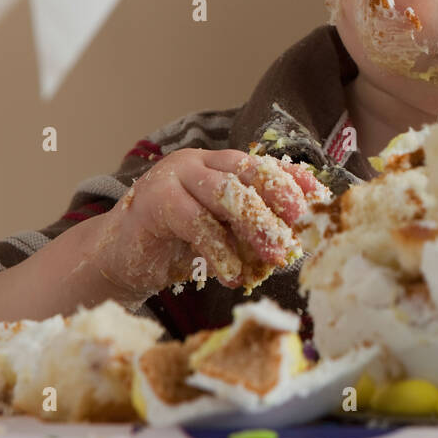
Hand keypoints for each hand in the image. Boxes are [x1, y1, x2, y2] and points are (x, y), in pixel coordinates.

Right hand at [80, 149, 331, 299]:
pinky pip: (195, 222)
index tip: (320, 197)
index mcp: (216, 163)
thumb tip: (294, 242)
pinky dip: (219, 250)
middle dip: (280, 197)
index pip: (261, 164)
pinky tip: (233, 274)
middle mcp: (197, 162)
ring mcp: (173, 177)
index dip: (292, 178)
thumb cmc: (174, 246)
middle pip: (247, 172)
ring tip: (276, 254)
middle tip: (302, 223)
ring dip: (255, 225)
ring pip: (225, 193)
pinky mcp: (154, 201)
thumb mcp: (220, 233)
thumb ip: (248, 229)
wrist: (117, 258)